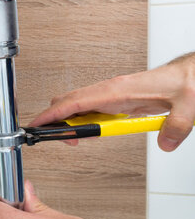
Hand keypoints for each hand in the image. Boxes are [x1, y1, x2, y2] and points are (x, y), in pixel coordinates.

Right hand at [30, 54, 194, 151]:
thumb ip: (176, 127)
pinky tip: (95, 131)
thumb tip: (166, 144)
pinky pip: (90, 108)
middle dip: (57, 121)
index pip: (75, 102)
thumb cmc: (185, 82)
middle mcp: (110, 90)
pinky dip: (85, 121)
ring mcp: (111, 94)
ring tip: (78, 139)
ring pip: (77, 105)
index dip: (52, 114)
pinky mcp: (116, 99)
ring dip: (72, 123)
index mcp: (118, 90)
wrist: (190, 74)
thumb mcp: (186, 106)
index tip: (38, 124)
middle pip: (68, 102)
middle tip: (63, 140)